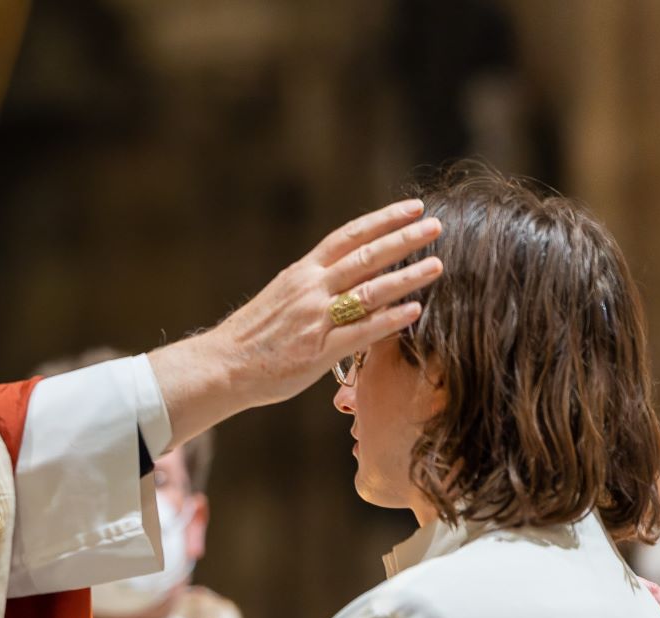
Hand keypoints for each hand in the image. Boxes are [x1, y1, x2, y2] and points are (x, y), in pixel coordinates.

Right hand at [149, 199, 442, 448]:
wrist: (222, 366)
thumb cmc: (252, 337)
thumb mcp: (280, 298)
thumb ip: (311, 287)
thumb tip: (343, 279)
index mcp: (301, 273)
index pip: (348, 236)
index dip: (383, 220)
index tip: (413, 208)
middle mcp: (310, 289)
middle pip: (364, 256)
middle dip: (404, 240)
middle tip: (437, 226)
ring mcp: (315, 319)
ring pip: (369, 291)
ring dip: (406, 276)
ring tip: (437, 266)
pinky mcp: (318, 351)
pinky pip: (361, 331)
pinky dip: (390, 319)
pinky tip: (415, 311)